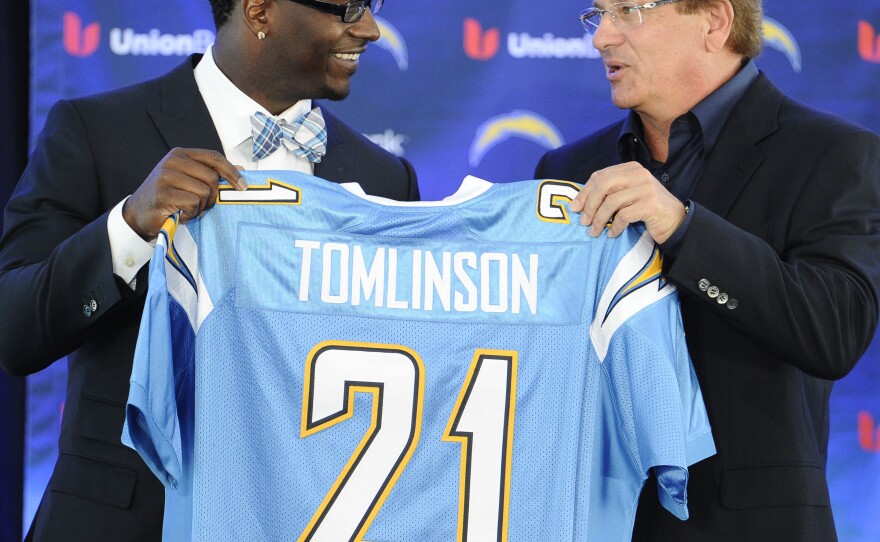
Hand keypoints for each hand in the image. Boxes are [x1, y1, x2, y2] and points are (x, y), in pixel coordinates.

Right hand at [122, 148, 245, 239]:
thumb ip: (211, 173)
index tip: (242, 185)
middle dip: (212, 196)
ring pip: (204, 192)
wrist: (138, 213)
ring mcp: (165, 176)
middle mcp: (172, 161)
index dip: (231, 171)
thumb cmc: (168, 196)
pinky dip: (191, 213)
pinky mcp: (163, 194)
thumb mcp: (189, 180)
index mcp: (181, 154)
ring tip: (187, 209)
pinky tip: (180, 214)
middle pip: (212, 177)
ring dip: (200, 207)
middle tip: (200, 205)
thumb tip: (241, 169)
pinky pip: (193, 203)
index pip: (214, 157)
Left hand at [571, 162, 686, 243]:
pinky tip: (612, 234)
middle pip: (603, 186)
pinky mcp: (651, 205)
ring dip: (599, 219)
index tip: (575, 207)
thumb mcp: (629, 194)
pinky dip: (615, 227)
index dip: (585, 192)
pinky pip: (624, 216)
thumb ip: (611, 191)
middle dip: (589, 205)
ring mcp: (646, 188)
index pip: (600, 176)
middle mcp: (638, 174)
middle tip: (583, 221)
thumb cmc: (647, 209)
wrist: (676, 221)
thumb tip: (580, 203)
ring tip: (594, 232)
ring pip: (611, 202)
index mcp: (630, 168)